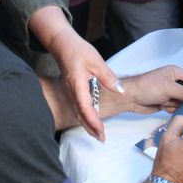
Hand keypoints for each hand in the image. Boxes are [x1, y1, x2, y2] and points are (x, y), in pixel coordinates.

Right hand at [46, 25, 121, 141]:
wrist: (62, 43)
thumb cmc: (78, 49)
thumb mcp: (96, 60)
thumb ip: (108, 76)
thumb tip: (120, 90)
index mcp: (77, 85)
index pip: (85, 108)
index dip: (94, 122)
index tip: (101, 132)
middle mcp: (72, 91)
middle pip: (80, 115)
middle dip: (90, 128)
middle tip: (101, 139)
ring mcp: (70, 91)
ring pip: (78, 112)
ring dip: (87, 124)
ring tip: (98, 134)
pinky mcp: (72, 89)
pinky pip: (77, 107)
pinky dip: (84, 116)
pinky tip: (91, 119)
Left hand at [118, 66, 182, 114]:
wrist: (130, 98)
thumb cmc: (146, 87)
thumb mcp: (168, 88)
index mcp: (176, 73)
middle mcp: (175, 82)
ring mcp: (171, 92)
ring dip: (177, 105)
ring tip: (166, 102)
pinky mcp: (166, 102)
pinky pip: (176, 108)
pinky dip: (171, 109)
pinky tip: (162, 106)